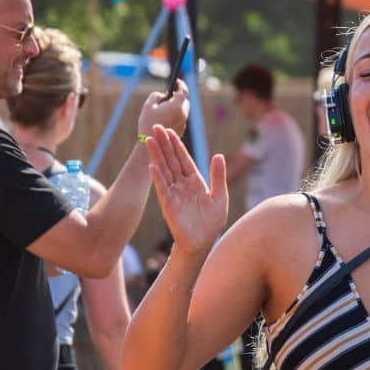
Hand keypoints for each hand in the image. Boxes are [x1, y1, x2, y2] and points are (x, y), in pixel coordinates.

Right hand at [138, 80, 188, 136]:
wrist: (151, 144)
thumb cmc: (148, 122)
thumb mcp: (149, 105)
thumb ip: (157, 95)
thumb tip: (163, 95)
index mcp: (177, 106)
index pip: (184, 91)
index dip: (180, 84)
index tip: (176, 81)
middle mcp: (183, 114)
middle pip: (185, 101)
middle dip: (178, 97)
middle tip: (168, 95)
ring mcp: (183, 123)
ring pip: (182, 111)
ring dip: (176, 107)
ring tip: (163, 108)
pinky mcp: (181, 130)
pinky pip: (180, 119)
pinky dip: (174, 116)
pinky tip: (164, 119)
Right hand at [146, 125, 228, 253]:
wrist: (203, 242)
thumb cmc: (211, 222)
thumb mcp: (219, 196)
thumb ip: (218, 176)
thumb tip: (218, 155)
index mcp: (194, 181)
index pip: (183, 159)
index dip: (177, 145)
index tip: (170, 130)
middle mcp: (182, 185)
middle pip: (171, 161)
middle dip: (164, 144)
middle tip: (155, 127)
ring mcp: (174, 194)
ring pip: (164, 171)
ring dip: (157, 156)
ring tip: (150, 141)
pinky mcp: (169, 206)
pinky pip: (163, 189)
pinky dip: (158, 178)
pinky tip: (153, 166)